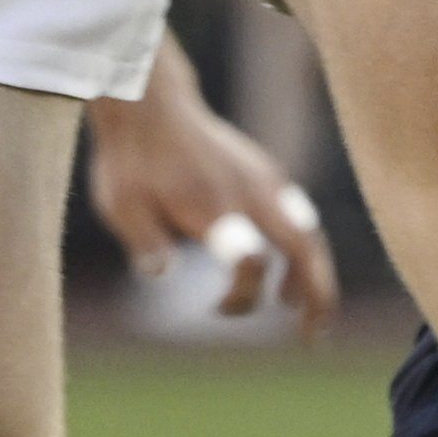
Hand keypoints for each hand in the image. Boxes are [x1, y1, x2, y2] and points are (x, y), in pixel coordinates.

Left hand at [81, 71, 338, 330]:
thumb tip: (164, 275)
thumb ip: (146, 244)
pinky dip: (302, 248)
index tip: (215, 308)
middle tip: (315, 334)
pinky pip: (298, 216)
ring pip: (307, 232)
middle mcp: (252, 192)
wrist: (150, 102)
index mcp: (216, 206)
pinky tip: (285, 267)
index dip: (243, 295)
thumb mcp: (121, 205)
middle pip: (303, 247)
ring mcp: (265, 179)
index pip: (250, 260)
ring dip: (312, 273)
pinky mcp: (265, 172)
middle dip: (316, 293)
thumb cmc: (131, 159)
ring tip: (301, 308)